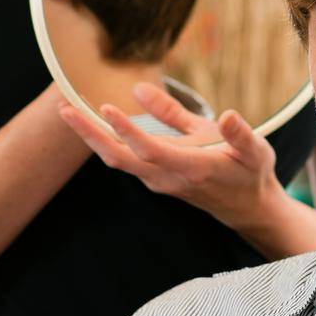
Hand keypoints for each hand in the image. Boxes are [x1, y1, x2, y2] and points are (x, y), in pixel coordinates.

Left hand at [57, 82, 283, 236]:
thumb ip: (231, 128)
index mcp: (192, 169)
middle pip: (119, 159)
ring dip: (92, 137)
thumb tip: (226, 111)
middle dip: (90, 134)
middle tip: (64, 108)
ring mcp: (159, 181)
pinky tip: (95, 123)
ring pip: (117, 160)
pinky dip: (105, 141)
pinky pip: (124, 160)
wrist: (250, 208)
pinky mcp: (156, 177)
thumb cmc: (251, 172)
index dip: (128, 131)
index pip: (151, 151)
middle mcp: (168, 179)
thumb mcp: (251, 146)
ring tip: (69, 110)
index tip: (106, 107)